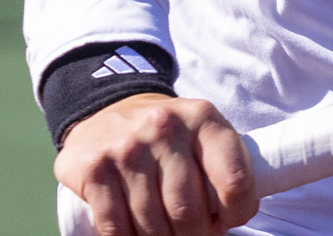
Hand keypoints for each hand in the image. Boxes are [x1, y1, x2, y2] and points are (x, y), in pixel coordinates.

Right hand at [55, 94, 255, 235]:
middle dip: (196, 234)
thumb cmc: (170, 135)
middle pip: (189, 211)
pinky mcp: (95, 169)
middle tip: (194, 232)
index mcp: (203, 118)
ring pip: (153, 225)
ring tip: (167, 231)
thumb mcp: (204, 135)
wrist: (110, 110)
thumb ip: (225, 168)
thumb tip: (231, 217)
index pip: (233, 181)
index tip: (230, 219)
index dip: (237, 213)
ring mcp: (127, 148)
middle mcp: (164, 127)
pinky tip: (138, 232)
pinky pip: (116, 228)